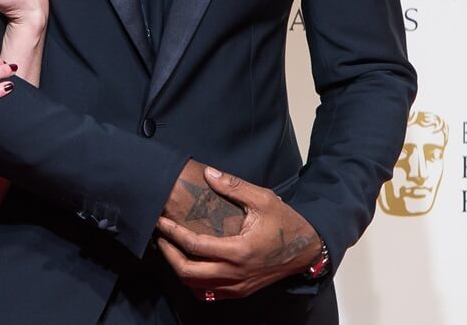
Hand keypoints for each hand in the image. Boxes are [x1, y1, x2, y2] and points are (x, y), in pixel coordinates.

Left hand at [156, 164, 321, 299]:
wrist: (307, 250)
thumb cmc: (285, 222)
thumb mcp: (263, 199)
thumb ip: (233, 186)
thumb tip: (208, 173)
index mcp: (240, 251)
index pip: (195, 247)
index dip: (173, 234)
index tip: (161, 221)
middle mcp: (236, 274)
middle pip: (189, 273)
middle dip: (168, 254)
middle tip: (160, 236)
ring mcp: (238, 286)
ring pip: (196, 286)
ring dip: (178, 269)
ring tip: (169, 248)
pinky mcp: (241, 291)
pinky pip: (209, 293)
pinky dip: (193, 282)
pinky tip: (188, 265)